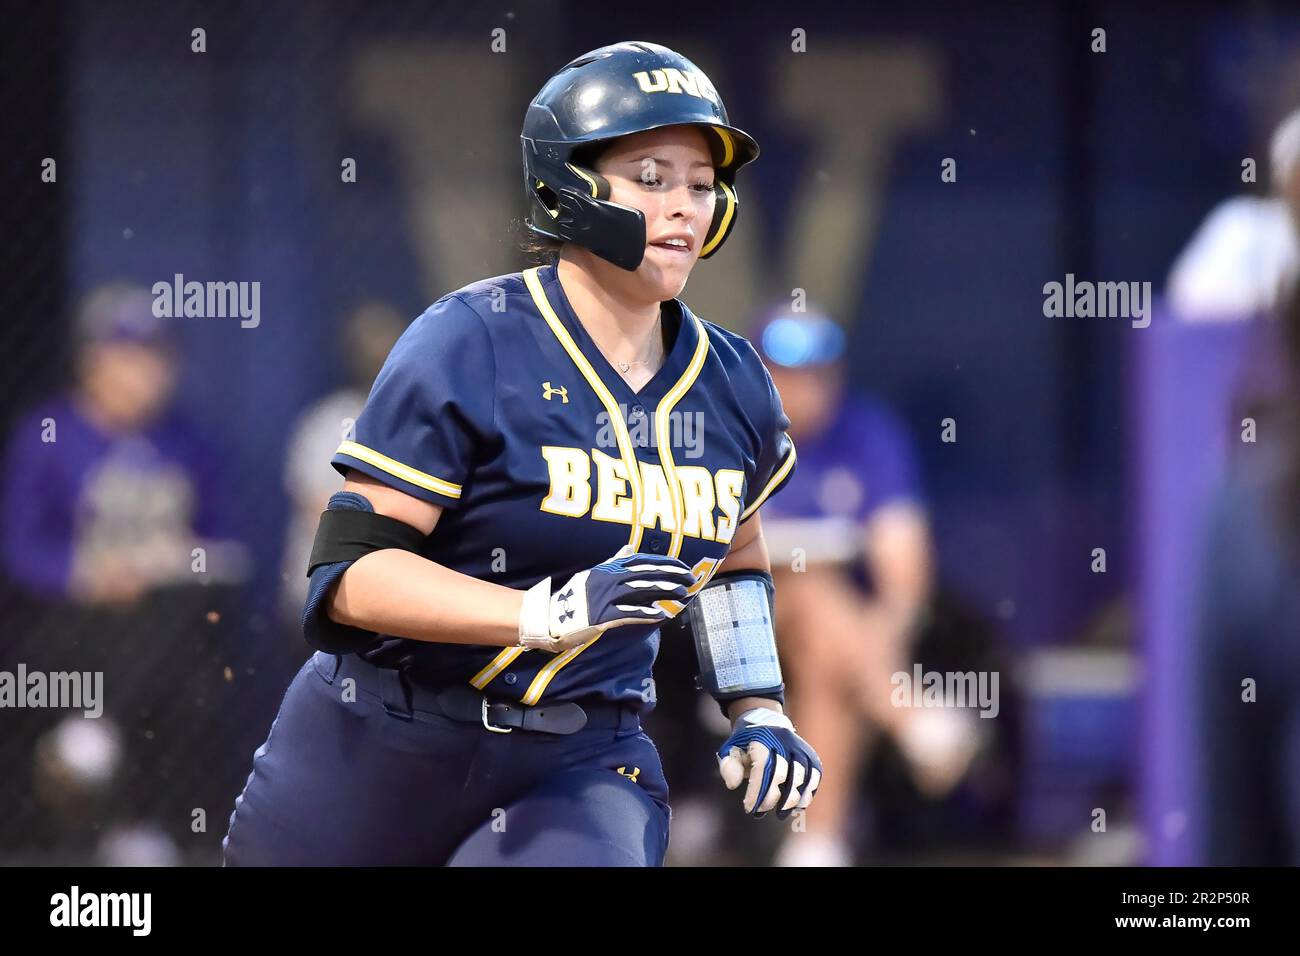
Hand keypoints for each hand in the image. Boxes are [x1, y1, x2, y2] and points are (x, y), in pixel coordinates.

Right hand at [517, 546, 693, 651]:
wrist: (550, 617)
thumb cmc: (575, 597)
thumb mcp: (594, 574)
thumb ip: (614, 562)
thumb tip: (629, 548)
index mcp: (608, 568)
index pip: (642, 561)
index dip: (665, 563)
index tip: (683, 566)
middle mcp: (608, 579)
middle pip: (646, 574)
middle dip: (671, 575)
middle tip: (691, 579)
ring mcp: (605, 597)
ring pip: (640, 590)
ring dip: (664, 591)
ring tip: (683, 594)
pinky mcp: (601, 615)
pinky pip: (627, 612)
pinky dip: (645, 613)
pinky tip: (660, 614)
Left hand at [717, 707, 822, 817]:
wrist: (766, 723)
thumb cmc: (746, 743)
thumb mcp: (730, 749)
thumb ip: (729, 766)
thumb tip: (733, 785)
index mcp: (762, 739)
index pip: (761, 768)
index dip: (757, 791)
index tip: (749, 808)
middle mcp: (784, 742)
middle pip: (782, 773)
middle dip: (772, 797)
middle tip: (761, 811)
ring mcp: (799, 748)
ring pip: (802, 775)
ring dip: (793, 798)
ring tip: (781, 815)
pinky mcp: (810, 755)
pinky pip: (815, 775)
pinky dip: (808, 792)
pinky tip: (798, 807)